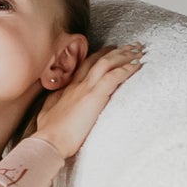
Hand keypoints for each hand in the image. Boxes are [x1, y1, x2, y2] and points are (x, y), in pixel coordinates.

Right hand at [35, 42, 143, 158]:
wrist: (50, 140)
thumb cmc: (49, 132)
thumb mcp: (48, 111)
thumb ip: (55, 101)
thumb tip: (57, 96)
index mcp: (68, 88)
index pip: (86, 66)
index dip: (99, 56)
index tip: (110, 51)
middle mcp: (78, 84)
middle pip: (98, 61)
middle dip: (115, 51)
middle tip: (129, 46)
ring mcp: (86, 89)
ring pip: (107, 64)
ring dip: (124, 55)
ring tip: (138, 50)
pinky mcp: (94, 97)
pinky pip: (113, 77)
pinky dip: (126, 69)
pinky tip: (137, 65)